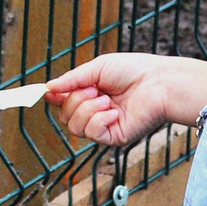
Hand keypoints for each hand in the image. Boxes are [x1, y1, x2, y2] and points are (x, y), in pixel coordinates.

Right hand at [44, 53, 206, 146]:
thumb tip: (47, 88)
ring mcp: (104, 126)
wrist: (159, 82)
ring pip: (75, 127)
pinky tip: (113, 111)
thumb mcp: (97, 68)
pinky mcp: (114, 137)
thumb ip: (72, 79)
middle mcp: (94, 111)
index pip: (62, 102)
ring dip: (87, 109)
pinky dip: (99, 120)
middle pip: (64, 117)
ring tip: (107, 99)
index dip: (55, 98)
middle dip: (75, 101)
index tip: (52, 92)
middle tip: (94, 89)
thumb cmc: (134, 71)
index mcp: (89, 94)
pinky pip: (92, 134)